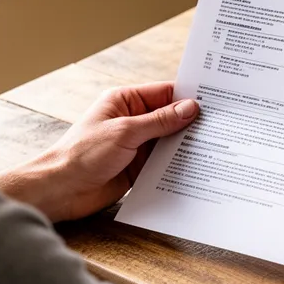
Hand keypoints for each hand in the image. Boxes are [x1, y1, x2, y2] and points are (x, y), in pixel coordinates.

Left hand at [0, 82, 198, 222]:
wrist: (61, 190)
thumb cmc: (83, 154)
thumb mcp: (125, 132)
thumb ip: (159, 121)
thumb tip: (190, 108)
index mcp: (125, 102)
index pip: (164, 93)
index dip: (188, 96)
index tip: (215, 100)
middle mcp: (132, 121)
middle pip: (169, 117)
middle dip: (191, 122)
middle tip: (222, 125)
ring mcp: (136, 145)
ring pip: (169, 141)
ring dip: (186, 145)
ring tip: (216, 146)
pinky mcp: (138, 168)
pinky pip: (163, 163)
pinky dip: (178, 164)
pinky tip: (196, 167)